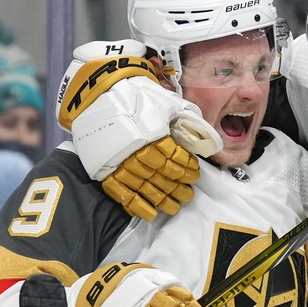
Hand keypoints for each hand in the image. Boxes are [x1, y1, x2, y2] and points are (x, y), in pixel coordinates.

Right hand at [57, 40, 221, 219]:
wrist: (98, 93)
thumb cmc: (137, 97)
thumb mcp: (167, 103)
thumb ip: (188, 120)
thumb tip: (208, 138)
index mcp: (154, 135)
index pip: (176, 158)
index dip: (187, 168)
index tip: (194, 174)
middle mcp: (138, 151)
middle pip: (163, 175)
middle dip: (178, 187)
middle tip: (188, 194)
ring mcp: (120, 163)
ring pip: (146, 187)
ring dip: (162, 199)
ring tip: (174, 206)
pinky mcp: (105, 171)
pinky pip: (122, 194)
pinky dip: (136, 205)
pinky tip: (149, 213)